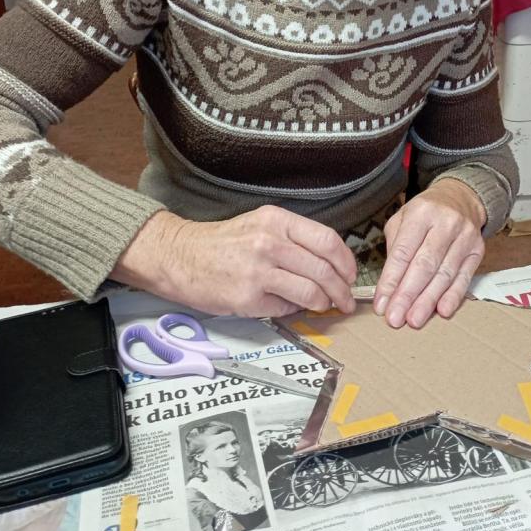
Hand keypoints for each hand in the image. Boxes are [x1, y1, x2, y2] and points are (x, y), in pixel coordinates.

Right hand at [111, 205, 356, 317]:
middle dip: (342, 289)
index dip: (346, 261)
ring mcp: (258, 270)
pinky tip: (291, 306)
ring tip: (325, 306)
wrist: (180, 256)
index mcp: (276, 220)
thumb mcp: (259, 225)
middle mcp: (269, 242)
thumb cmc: (222, 243)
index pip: (327, 240)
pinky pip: (286, 307)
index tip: (350, 274)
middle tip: (346, 299)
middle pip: (324, 269)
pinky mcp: (248, 297)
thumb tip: (329, 263)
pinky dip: (295, 310)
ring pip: (311, 291)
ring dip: (324, 303)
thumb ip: (293, 238)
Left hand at [374, 179, 485, 328]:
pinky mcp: (477, 251)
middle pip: (424, 265)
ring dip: (428, 300)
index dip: (391, 280)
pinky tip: (441, 311)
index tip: (381, 303)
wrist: (461, 199)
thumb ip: (395, 247)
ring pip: (444, 274)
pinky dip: (453, 296)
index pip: (403, 251)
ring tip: (414, 320)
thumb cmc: (425, 213)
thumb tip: (390, 285)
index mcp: (421, 212)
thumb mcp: (403, 218)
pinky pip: (464, 277)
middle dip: (408, 295)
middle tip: (395, 318)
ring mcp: (465, 237)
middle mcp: (446, 223)